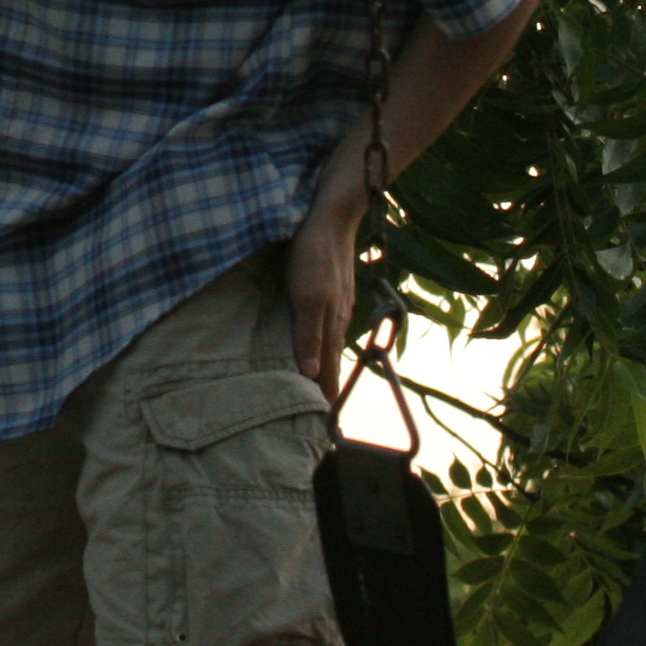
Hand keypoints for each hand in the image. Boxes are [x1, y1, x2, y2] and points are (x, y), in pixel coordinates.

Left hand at [286, 181, 363, 400]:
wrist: (331, 218)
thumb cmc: (315, 257)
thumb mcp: (307, 297)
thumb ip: (309, 335)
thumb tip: (313, 374)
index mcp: (332, 325)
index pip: (331, 372)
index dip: (327, 397)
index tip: (325, 428)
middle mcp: (338, 318)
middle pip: (333, 362)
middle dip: (327, 388)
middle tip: (320, 416)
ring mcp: (337, 303)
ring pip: (331, 344)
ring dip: (325, 367)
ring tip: (318, 386)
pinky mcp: (333, 290)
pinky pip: (328, 326)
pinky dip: (322, 343)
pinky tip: (317, 342)